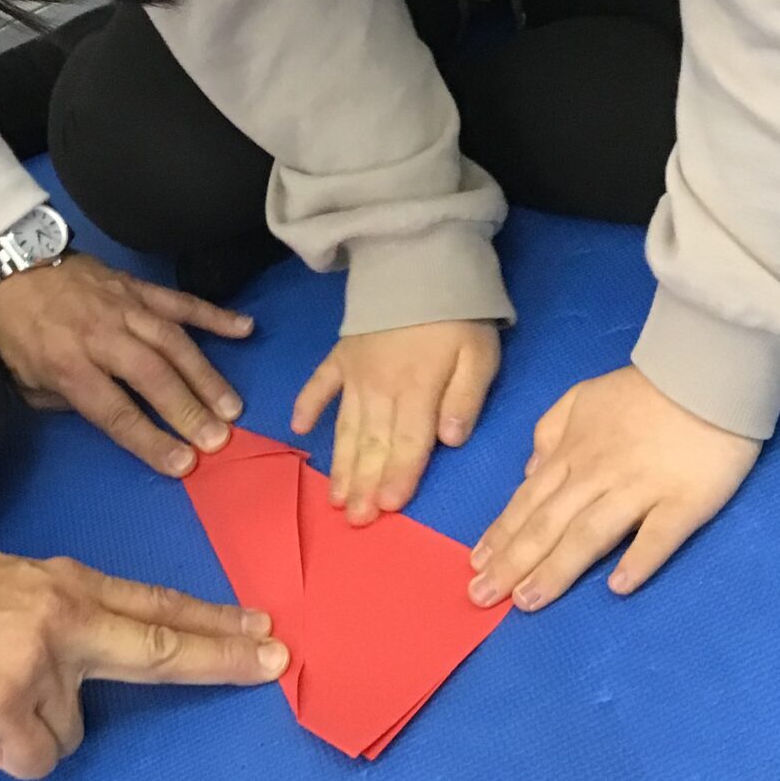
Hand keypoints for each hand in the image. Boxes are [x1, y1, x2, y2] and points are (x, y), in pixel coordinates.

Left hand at [0, 254, 252, 475]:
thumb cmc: (17, 332)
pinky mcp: (137, 285)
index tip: (182, 463)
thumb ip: (70, 402)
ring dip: (205, 374)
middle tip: (219, 438)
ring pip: (172, 340)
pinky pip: (179, 301)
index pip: (114, 410)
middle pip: (151, 375)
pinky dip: (213, 314)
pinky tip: (244, 329)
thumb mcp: (26, 380)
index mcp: (68, 364)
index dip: (150, 439)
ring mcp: (124, 306)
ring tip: (231, 406)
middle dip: (187, 409)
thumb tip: (116, 418)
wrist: (12, 266)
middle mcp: (101, 336)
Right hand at [0, 550, 287, 779]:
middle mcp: (66, 617)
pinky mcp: (8, 705)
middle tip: (271, 659)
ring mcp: (41, 661)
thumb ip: (67, 609)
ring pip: (74, 727)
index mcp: (69, 584)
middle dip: (222, 654)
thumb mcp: (19, 585)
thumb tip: (102, 639)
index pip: (156, 605)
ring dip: (39, 726)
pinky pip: (38, 755)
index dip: (210, 619)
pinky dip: (11, 750)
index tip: (261, 627)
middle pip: (161, 646)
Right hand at [291, 321, 500, 525]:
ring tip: (335, 496)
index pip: (409, 441)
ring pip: (347, 426)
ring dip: (341, 463)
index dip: (399, 475)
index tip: (388, 508)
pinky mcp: (340, 354)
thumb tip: (451, 440)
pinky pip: (319, 383)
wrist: (421, 261)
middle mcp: (381, 387)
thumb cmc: (457, 314)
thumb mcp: (480, 353)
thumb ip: (466, 397)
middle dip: (365, 484)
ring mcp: (355, 371)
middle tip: (355, 519)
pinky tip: (300, 430)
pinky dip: (307, 405)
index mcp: (418, 388)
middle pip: (374, 443)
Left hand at [469, 365, 759, 610]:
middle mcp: (597, 475)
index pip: (529, 501)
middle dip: (512, 561)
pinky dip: (639, 560)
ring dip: (556, 569)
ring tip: (527, 602)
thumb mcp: (582, 397)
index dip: (501, 535)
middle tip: (481, 596)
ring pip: (590, 534)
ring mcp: (640, 490)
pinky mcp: (684, 501)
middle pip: (548, 523)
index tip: (475, 566)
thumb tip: (529, 472)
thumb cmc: (644, 391)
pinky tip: (618, 588)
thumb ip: (550, 430)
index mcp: (573, 453)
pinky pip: (659, 535)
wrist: (705, 372)